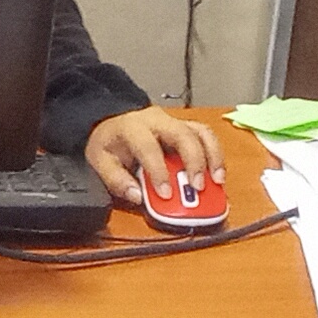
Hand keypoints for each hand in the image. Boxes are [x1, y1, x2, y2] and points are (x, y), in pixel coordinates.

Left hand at [84, 106, 225, 206]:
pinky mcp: (187, 128)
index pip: (149, 147)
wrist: (114, 123)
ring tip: (217, 182)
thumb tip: (137, 196)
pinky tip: (217, 174)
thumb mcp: (100, 162)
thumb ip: (116, 180)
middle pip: (183, 134)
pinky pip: (206, 137)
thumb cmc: (110, 144)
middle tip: (197, 187)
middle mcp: (157, 121)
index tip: (166, 194)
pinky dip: (215, 155)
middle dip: (194, 161)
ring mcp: (175, 122)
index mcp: (133, 127)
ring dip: (213, 157)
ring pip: (202, 132)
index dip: (158, 171)